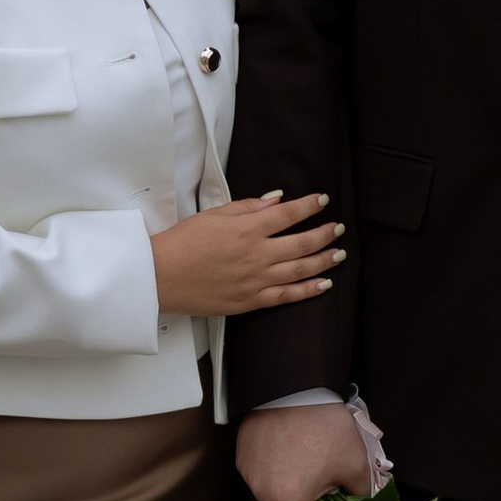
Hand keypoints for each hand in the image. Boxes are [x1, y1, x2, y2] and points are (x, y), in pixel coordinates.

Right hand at [149, 191, 339, 319]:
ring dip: (324, 260)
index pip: (288, 214)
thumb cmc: (183, 243)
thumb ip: (249, 207)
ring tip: (339, 253)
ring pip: (300, 269)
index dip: (309, 206)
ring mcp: (256, 280)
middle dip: (325, 234)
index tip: (322, 201)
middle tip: (337, 229)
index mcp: (247, 229)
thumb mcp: (214, 215)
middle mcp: (257, 254)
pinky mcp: (251, 300)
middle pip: (302, 242)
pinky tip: (324, 283)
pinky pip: (287, 296)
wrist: (161, 276)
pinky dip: (308, 290)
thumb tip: (277, 200)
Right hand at [235, 401, 370, 500]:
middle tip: (316, 495)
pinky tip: (290, 449)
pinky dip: (273, 469)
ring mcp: (247, 470)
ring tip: (305, 464)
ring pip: (266, 493)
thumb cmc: (327, 427)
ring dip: (284, 488)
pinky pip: (258, 471)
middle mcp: (260, 491)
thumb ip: (362, 495)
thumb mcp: (355, 463)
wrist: (297, 384)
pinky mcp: (242, 452)